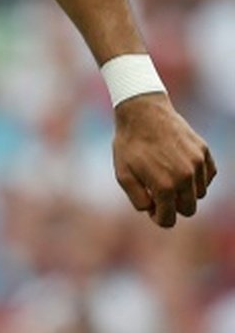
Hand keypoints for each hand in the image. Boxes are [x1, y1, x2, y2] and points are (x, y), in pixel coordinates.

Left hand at [112, 93, 215, 227]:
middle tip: (159, 193)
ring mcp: (197, 163)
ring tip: (169, 177)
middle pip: (188, 209)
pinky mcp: (203, 151)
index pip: (169, 220)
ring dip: (186, 191)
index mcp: (164, 186)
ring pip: (200, 194)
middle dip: (173, 207)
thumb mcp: (123, 176)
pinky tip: (182, 168)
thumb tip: (153, 209)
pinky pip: (208, 176)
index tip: (152, 207)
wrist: (143, 111)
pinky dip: (198, 178)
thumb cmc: (129, 145)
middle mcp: (185, 177)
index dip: (158, 217)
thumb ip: (139, 200)